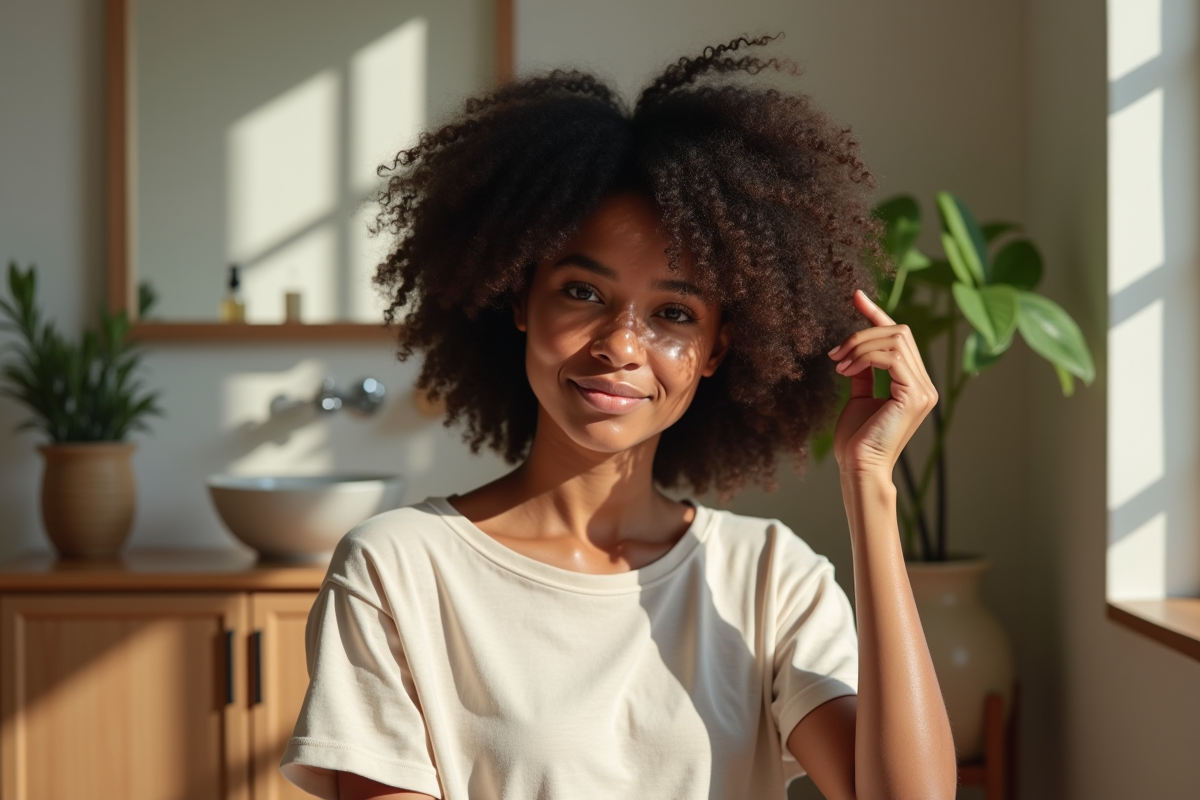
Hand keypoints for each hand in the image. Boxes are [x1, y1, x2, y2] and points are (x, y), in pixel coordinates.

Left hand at [827, 290, 937, 476]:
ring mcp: (923, 390)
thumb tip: (855, 348)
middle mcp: (925, 385)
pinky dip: (865, 356)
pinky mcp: (915, 395)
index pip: (899, 338)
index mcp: (914, 384)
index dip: (878, 314)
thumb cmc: (856, 440)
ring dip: (859, 345)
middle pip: (899, 332)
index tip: (856, 296)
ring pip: (895, 340)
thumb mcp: (858, 396)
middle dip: (863, 333)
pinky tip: (845, 369)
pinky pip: (891, 357)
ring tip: (837, 363)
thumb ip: (864, 371)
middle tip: (834, 352)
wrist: (858, 467)